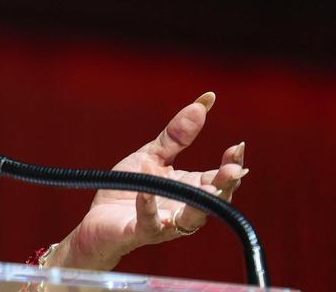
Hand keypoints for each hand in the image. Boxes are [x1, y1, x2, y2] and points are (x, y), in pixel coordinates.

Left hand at [45, 92, 248, 270]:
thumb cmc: (128, 190)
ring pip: (191, 218)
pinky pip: (149, 221)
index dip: (231, 163)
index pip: (219, 178)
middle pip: (214, 200)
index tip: (238, 146)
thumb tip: (202, 103)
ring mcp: (164, 223)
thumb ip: (176, 136)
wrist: (97, 220)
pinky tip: (147, 191)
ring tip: (211, 186)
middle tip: (233, 169)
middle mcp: (184, 208)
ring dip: (201, 202)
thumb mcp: (151, 156)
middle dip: (226, 185)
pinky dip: (148, 206)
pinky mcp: (140, 231)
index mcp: (189, 189)